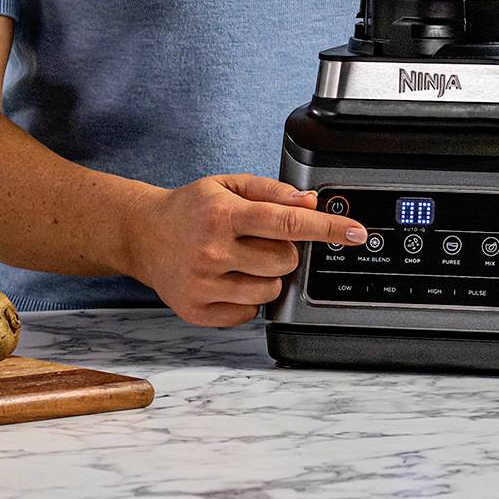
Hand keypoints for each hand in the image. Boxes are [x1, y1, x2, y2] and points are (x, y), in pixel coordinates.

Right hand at [122, 174, 365, 327]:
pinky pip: (250, 314)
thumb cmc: (191, 208)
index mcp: (223, 215)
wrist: (143, 235)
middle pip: (285, 261)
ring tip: (240, 260)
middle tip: (259, 240)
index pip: (287, 222)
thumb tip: (310, 202)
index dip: (327, 227)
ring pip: (271, 290)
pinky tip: (228, 279)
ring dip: (267, 276)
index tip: (355, 233)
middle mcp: (213, 251)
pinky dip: (248, 298)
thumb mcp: (228, 185)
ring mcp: (204, 285)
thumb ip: (272, 191)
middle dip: (284, 251)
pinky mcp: (198, 311)